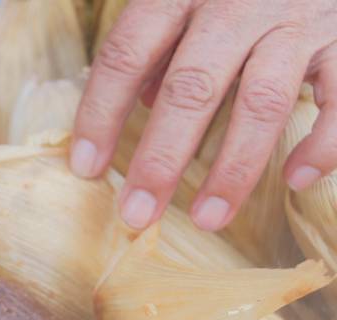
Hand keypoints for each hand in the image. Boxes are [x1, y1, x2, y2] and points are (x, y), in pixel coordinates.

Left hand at [71, 0, 336, 230]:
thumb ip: (164, 45)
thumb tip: (141, 102)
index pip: (126, 54)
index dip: (100, 113)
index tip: (84, 169)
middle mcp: (238, 1)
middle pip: (191, 87)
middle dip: (160, 159)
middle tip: (137, 215)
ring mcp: (297, 18)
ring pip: (261, 101)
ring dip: (232, 169)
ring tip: (207, 219)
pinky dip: (322, 143)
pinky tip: (296, 179)